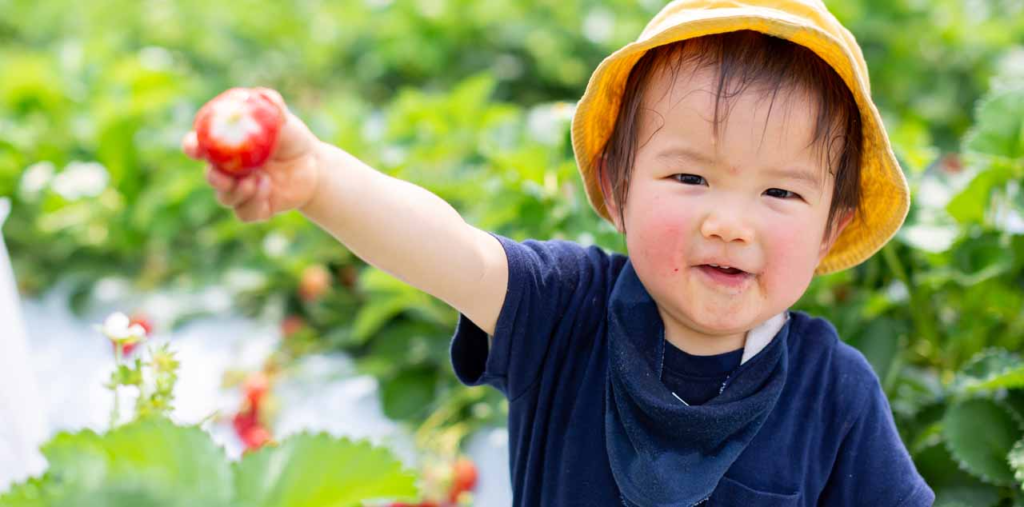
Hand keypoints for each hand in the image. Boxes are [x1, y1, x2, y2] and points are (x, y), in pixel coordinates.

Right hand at [182, 88, 321, 221]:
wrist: (314, 165)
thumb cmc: (292, 138)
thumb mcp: (284, 120)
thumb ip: (272, 106)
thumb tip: (264, 95)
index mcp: (225, 146)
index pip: (198, 146)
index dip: (191, 147)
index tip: (195, 147)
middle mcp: (227, 170)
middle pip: (210, 177)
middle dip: (213, 177)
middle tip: (224, 175)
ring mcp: (240, 190)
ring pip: (225, 198)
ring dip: (237, 192)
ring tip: (258, 181)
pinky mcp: (255, 208)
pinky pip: (244, 214)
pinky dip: (253, 205)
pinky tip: (267, 190)